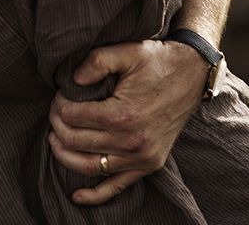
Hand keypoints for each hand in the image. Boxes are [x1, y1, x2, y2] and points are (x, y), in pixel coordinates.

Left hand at [48, 40, 208, 204]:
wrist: (193, 76)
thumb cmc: (158, 62)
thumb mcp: (127, 52)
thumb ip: (96, 61)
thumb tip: (71, 79)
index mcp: (123, 114)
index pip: (73, 117)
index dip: (58, 105)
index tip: (59, 95)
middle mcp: (131, 141)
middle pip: (76, 141)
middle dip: (57, 126)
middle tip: (55, 112)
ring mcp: (141, 157)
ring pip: (89, 167)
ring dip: (65, 155)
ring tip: (55, 139)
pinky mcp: (149, 165)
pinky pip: (117, 186)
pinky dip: (95, 195)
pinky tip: (76, 196)